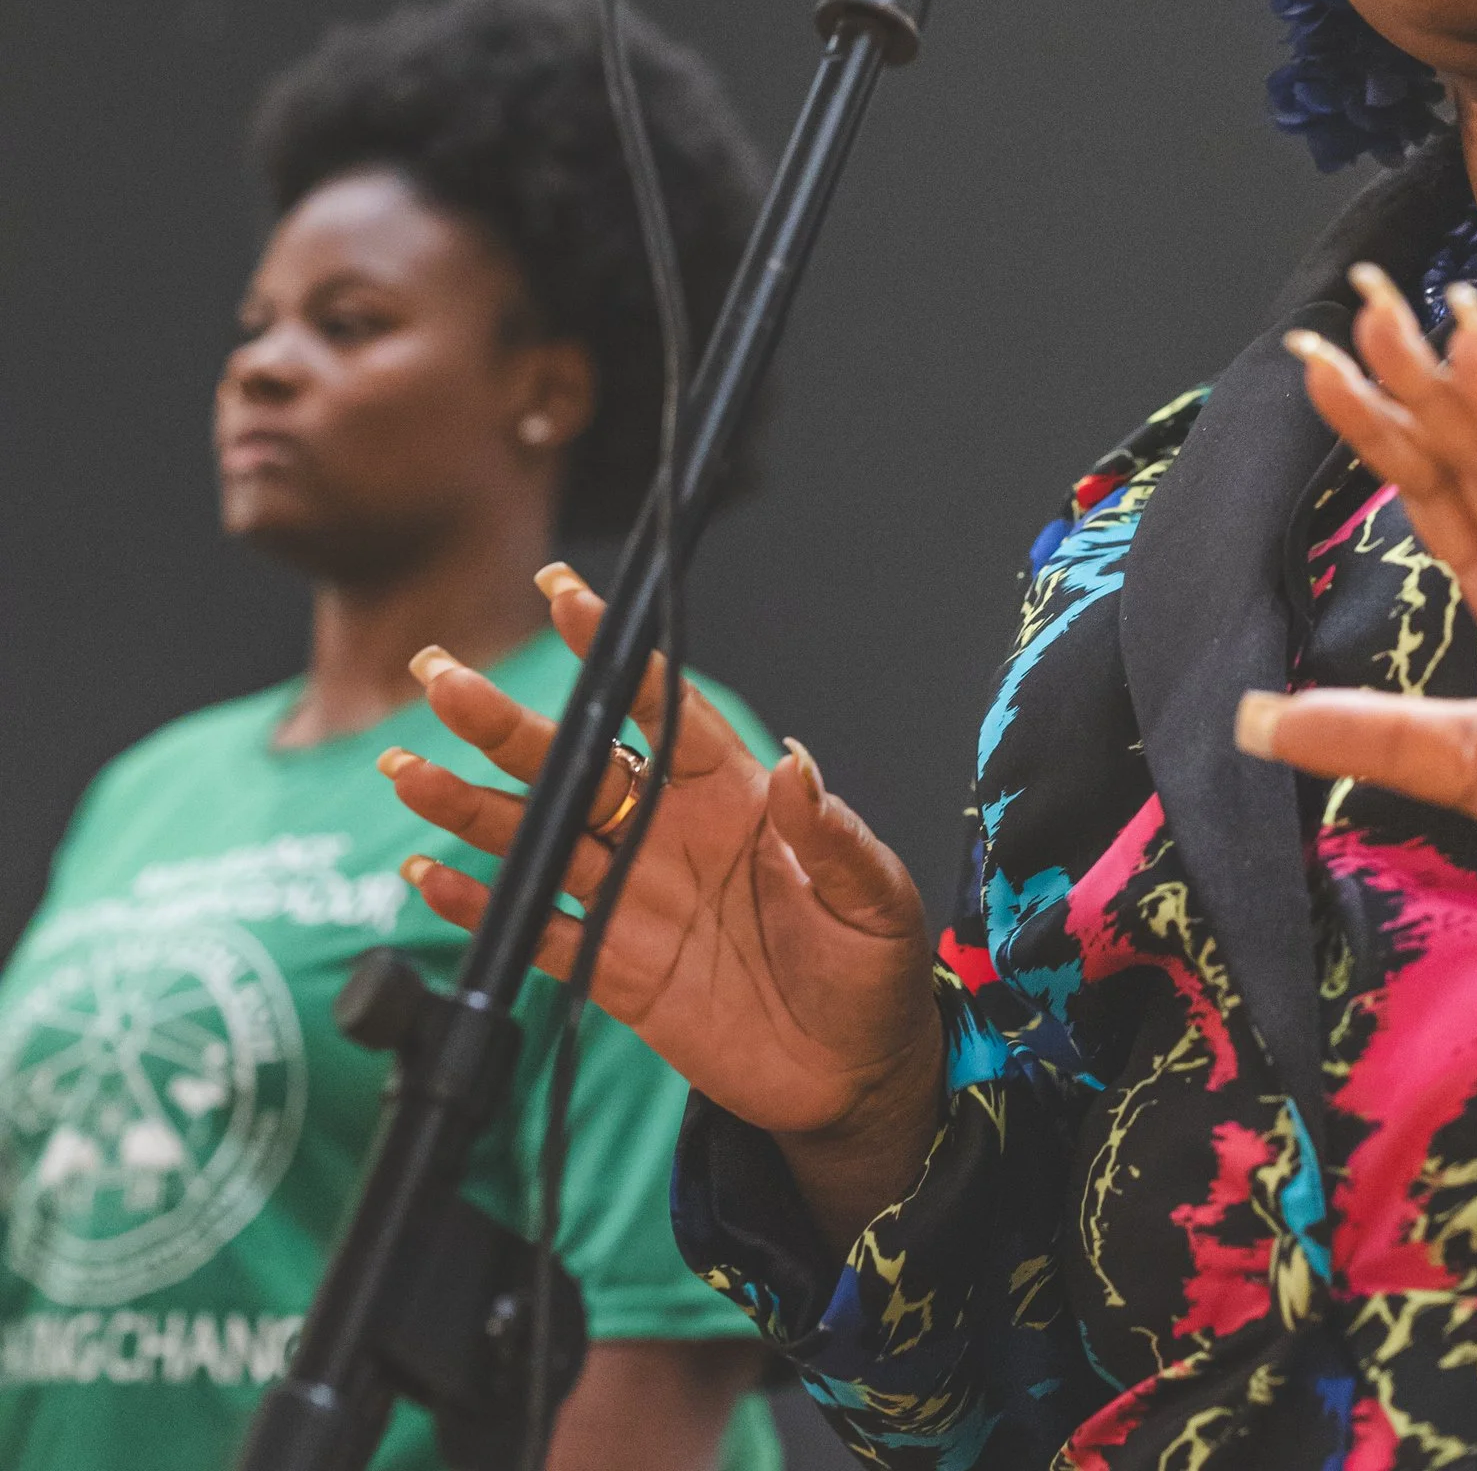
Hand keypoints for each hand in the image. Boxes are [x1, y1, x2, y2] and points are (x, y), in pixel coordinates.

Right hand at [384, 566, 942, 1236]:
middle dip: (508, 724)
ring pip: (540, 840)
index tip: (569, 597)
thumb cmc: (873, 970)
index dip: (617, 657)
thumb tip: (798, 764)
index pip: (664, 710)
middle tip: (442, 677)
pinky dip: (483, 906)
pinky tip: (429, 876)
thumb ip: (831, 835)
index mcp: (735, 797)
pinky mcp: (614, 970)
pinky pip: (538, 931)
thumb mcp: (873, 897)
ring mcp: (635, 899)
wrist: (853, 1073)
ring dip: (473, 806)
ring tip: (409, 770)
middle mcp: (671, 834)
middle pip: (579, 766)